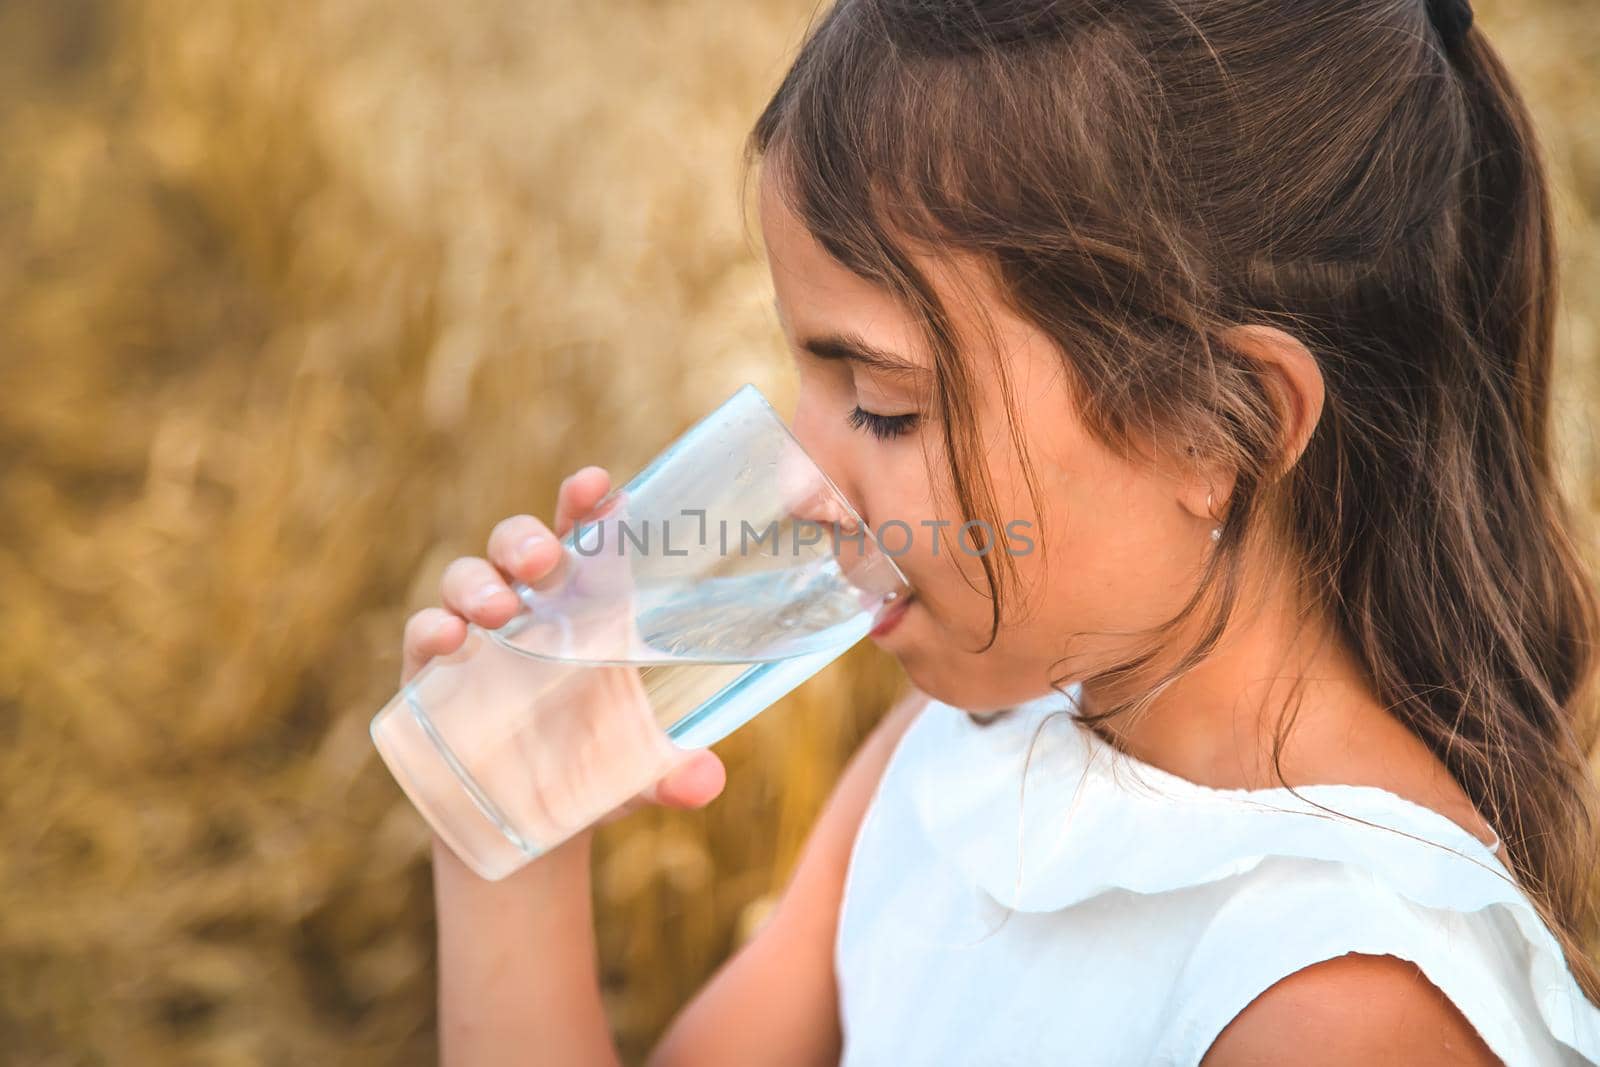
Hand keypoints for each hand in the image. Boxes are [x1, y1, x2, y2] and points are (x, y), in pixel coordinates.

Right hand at [399, 466, 726, 822]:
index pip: (584, 538)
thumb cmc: (592, 772)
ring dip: (477, 583)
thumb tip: (706, 782)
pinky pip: (422, 633)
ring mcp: (476, 636)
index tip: (598, 484)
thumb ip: (674, 775)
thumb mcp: (638, 775)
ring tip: (497, 608)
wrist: (526, 826)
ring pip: (466, 578)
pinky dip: (429, 628)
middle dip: (525, 538)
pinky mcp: (430, 674)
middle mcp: (528, 608)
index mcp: (584, 607)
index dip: (586, 504)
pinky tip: (445, 639)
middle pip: (518, 545)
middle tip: (540, 560)